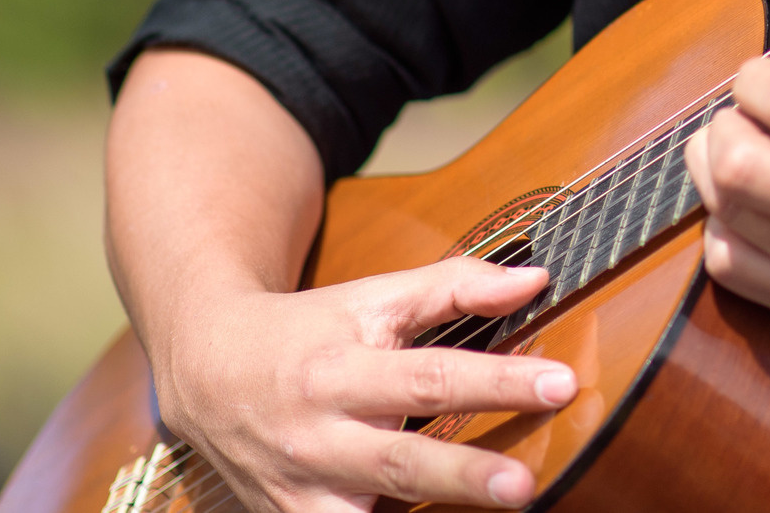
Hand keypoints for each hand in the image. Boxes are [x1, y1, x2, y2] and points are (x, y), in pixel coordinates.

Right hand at [146, 259, 582, 512]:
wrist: (208, 371)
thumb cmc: (309, 330)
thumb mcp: (374, 297)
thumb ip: (454, 287)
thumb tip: (536, 280)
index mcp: (344, 370)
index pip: (432, 376)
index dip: (498, 382)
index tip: (561, 384)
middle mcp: (321, 436)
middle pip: (400, 459)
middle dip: (462, 475)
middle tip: (523, 486)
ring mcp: (303, 489)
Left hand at [682, 0, 769, 348]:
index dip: (755, 76)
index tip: (766, 74)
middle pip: (737, 166)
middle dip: (722, 126)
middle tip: (743, 114)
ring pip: (724, 214)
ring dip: (714, 171)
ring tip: (743, 149)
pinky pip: (730, 267)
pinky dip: (724, 227)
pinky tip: (752, 205)